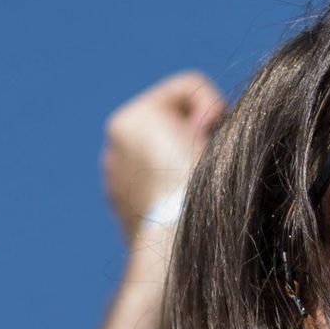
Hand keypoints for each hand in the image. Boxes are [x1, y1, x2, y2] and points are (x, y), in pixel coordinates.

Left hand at [104, 70, 226, 226]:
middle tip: (205, 161)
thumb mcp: (214, 129)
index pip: (188, 89)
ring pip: (159, 150)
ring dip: (177, 158)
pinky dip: (163, 182)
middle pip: (171, 120)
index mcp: (132, 117)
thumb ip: (208, 116)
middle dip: (191, 135)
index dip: (212, 109)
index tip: (212, 137)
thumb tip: (203, 131)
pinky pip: (147, 177)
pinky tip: (178, 201)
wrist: (174, 239)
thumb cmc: (199, 183)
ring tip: (192, 184)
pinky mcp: (119, 202)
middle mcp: (115, 142)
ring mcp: (114, 174)